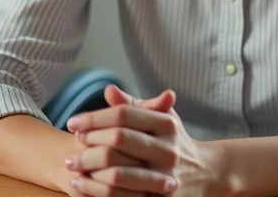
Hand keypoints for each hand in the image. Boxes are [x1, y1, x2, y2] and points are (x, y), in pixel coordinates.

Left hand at [64, 85, 225, 196]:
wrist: (207, 175)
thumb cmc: (174, 142)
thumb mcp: (160, 119)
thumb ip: (134, 105)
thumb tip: (109, 90)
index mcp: (165, 124)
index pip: (124, 114)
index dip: (95, 117)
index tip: (72, 122)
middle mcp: (168, 149)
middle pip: (120, 139)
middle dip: (89, 141)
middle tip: (70, 144)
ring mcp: (165, 176)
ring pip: (119, 172)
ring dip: (89, 167)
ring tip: (71, 165)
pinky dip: (98, 191)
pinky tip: (82, 186)